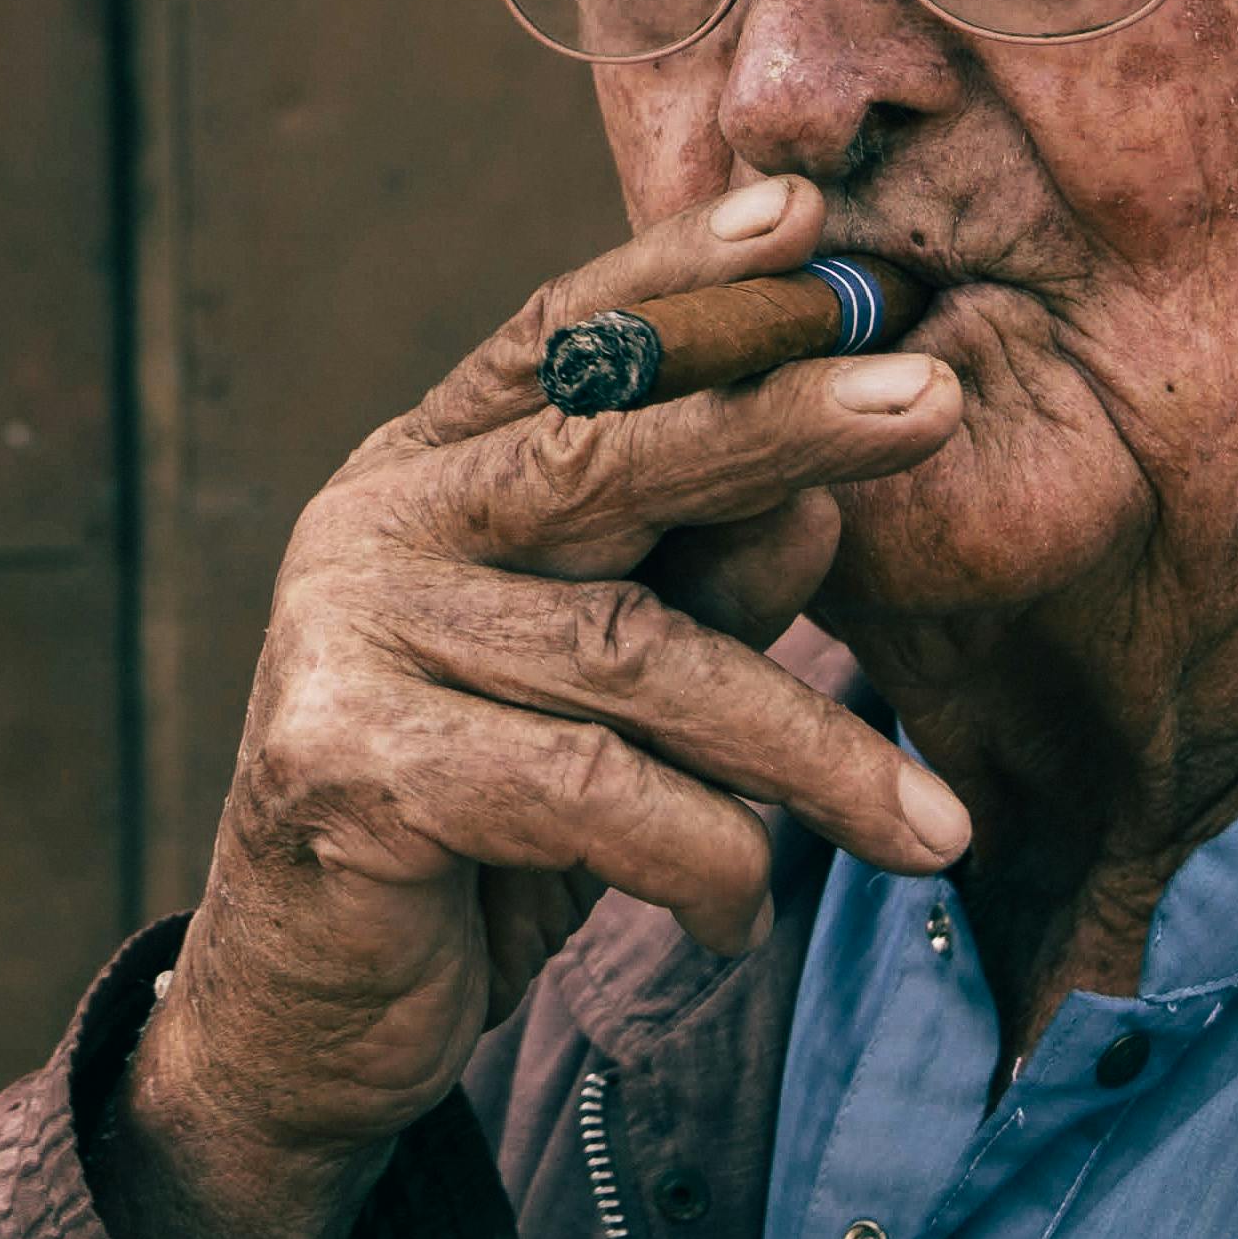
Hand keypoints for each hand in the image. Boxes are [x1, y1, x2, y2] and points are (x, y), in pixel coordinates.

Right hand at [98, 175, 971, 1238]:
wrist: (305, 1016)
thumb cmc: (480, 829)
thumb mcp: (606, 695)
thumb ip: (696, 591)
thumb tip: (821, 510)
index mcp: (426, 471)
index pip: (559, 339)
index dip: (679, 276)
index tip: (806, 222)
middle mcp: (372, 524)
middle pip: (603, 451)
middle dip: (779, 424)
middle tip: (929, 405)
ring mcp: (347, 636)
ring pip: (635, 658)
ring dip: (808, 751)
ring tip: (932, 830)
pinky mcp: (349, 765)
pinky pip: (591, 794)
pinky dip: (703, 858)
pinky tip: (736, 914)